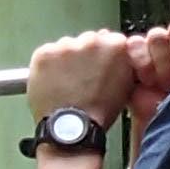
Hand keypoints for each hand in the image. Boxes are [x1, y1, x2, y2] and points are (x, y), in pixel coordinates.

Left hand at [22, 27, 145, 123]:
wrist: (71, 129)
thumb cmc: (98, 113)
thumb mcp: (125, 86)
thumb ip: (122, 63)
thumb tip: (115, 52)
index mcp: (115, 46)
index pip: (109, 38)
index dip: (102, 55)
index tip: (98, 65)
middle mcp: (91, 41)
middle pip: (87, 40)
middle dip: (84, 55)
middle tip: (81, 77)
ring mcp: (66, 46)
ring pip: (66, 46)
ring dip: (65, 59)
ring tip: (66, 83)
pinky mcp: (45, 54)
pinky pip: (46, 54)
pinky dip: (48, 66)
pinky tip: (54, 82)